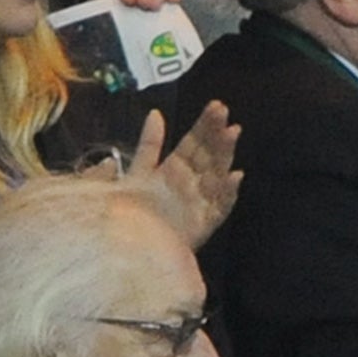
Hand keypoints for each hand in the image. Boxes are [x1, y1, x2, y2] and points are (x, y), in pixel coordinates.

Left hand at [130, 101, 240, 247]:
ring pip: (216, 176)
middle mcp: (189, 187)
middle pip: (207, 156)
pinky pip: (218, 209)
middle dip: (217, 135)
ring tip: (232, 134)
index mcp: (174, 173)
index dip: (204, 125)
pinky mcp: (201, 227)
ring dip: (225, 156)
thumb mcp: (136, 173)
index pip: (194, 144)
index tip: (216, 106)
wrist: (123, 251)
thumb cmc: (127, 214)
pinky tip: (234, 177)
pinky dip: (227, 194)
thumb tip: (155, 113)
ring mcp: (197, 206)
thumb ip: (148, 144)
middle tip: (225, 114)